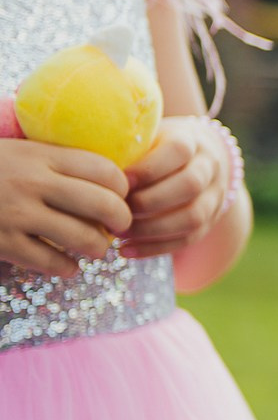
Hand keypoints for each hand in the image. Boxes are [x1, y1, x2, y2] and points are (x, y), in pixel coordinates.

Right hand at [0, 137, 131, 274]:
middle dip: (121, 221)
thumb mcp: (20, 151)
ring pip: (86, 239)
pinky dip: (68, 268)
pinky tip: (66, 264)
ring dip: (97, 248)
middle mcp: (33, 182)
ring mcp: (17, 214)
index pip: (107, 171)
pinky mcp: (3, 243)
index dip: (123, 188)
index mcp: (41, 154)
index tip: (120, 196)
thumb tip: (111, 179)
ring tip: (92, 247)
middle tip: (117, 227)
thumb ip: (58, 160)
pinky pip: (54, 264)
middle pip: (106, 206)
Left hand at [122, 117, 231, 260]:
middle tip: (116, 211)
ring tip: (119, 234)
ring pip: (193, 217)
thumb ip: (125, 149)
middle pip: (189, 186)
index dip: (148, 169)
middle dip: (149, 202)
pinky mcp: (210, 221)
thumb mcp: (144, 138)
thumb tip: (86, 168)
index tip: (119, 181)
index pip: (178, 152)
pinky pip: (188, 239)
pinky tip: (126, 251)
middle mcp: (209, 168)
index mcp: (192, 140)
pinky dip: (155, 248)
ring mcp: (215, 196)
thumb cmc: (155, 146)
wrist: (197, 157)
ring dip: (152, 229)